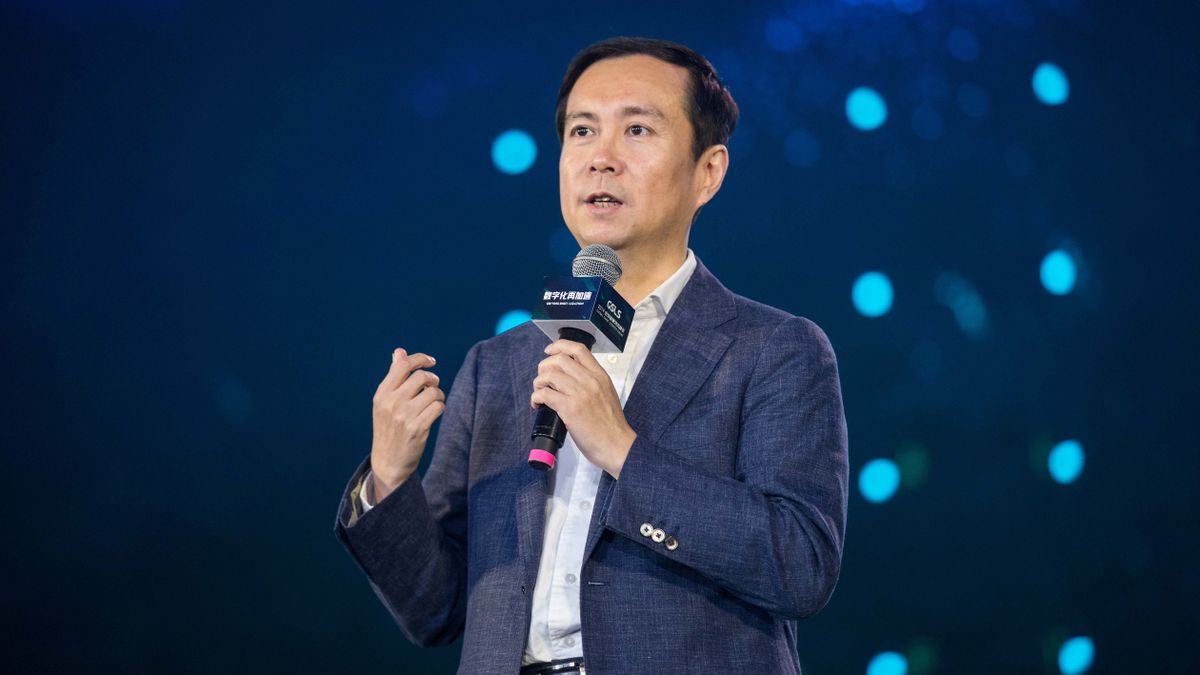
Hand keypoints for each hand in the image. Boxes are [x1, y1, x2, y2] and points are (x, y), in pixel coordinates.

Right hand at [371, 348, 444, 498]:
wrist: (388, 461)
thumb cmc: (389, 428)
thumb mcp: (385, 402)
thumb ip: (394, 376)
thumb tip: (399, 351)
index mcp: (382, 393)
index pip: (403, 365)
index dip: (421, 358)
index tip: (432, 361)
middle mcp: (391, 402)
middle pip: (421, 377)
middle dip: (432, 380)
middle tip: (433, 387)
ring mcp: (404, 416)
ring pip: (433, 392)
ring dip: (438, 395)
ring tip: (432, 402)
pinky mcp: (417, 428)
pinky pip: (438, 407)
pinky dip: (440, 407)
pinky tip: (434, 413)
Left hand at [530, 339, 635, 477]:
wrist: (617, 446)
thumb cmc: (612, 426)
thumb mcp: (608, 395)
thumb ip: (593, 383)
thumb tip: (570, 379)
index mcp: (600, 376)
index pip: (578, 349)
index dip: (560, 346)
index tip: (550, 351)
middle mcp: (590, 381)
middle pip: (559, 359)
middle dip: (544, 366)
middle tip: (542, 379)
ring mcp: (580, 394)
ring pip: (549, 375)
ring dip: (538, 383)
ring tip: (539, 393)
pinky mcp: (570, 408)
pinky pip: (545, 394)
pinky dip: (536, 397)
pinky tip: (537, 404)